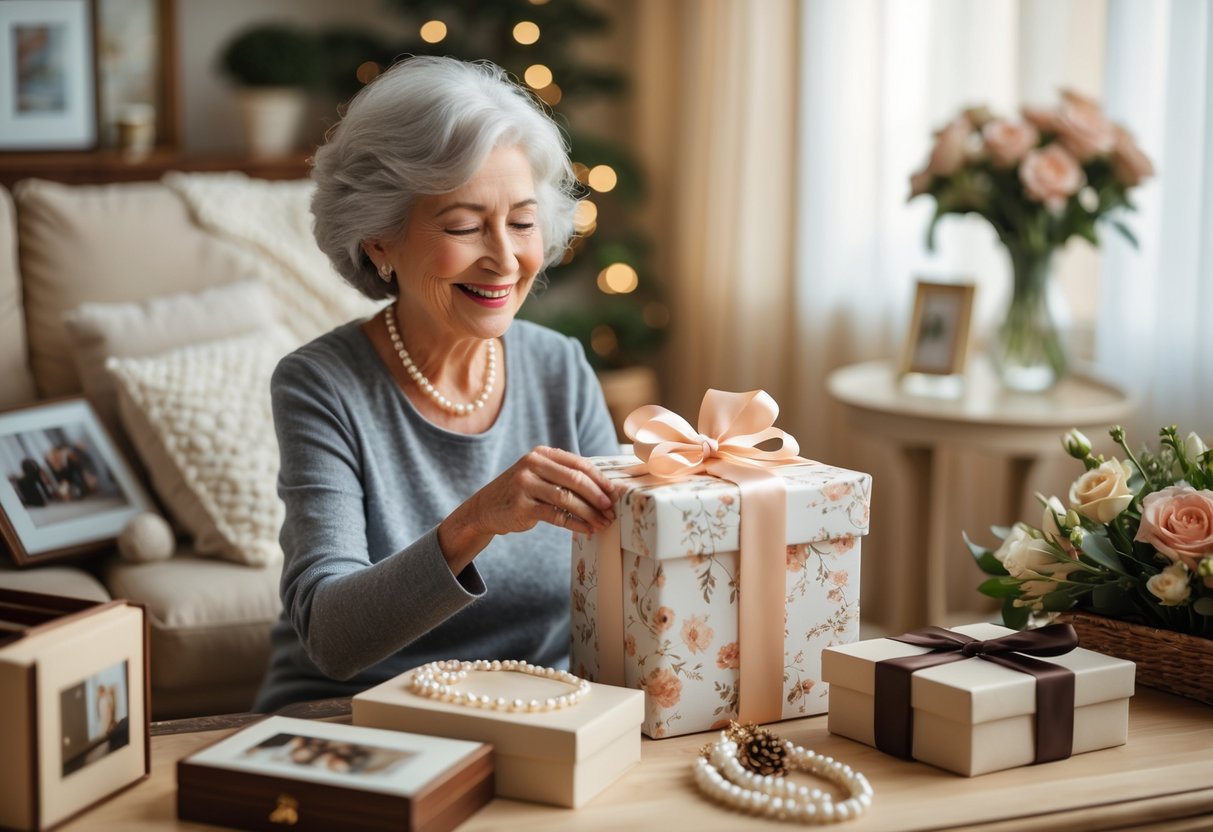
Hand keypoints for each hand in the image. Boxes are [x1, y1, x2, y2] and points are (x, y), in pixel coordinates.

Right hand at [438, 446, 617, 571]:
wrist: (486, 508)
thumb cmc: (522, 492)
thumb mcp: (539, 475)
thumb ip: (564, 475)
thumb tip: (604, 488)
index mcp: (542, 454)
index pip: (579, 463)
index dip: (600, 479)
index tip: (615, 492)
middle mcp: (532, 465)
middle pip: (575, 479)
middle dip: (598, 496)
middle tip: (612, 509)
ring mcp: (525, 485)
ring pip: (567, 498)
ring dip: (590, 513)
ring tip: (603, 523)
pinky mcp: (522, 506)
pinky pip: (556, 515)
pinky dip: (575, 523)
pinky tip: (587, 529)